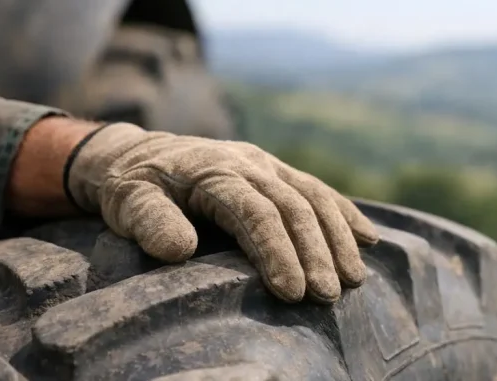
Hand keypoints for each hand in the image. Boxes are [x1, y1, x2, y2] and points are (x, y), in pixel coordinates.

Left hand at [64, 123, 379, 302]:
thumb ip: (150, 222)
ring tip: (354, 279)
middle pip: (294, 207)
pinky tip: (369, 239)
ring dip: (338, 239)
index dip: (277, 252)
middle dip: (316, 253)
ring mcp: (269, 164)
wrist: (141, 156)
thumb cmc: (134, 187)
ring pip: (315, 197)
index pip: (256, 212)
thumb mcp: (127, 201)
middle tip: (328, 296)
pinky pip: (320, 190)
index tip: (291, 293)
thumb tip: (181, 250)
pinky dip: (346, 214)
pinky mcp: (280, 171)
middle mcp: (250, 163)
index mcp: (215, 170)